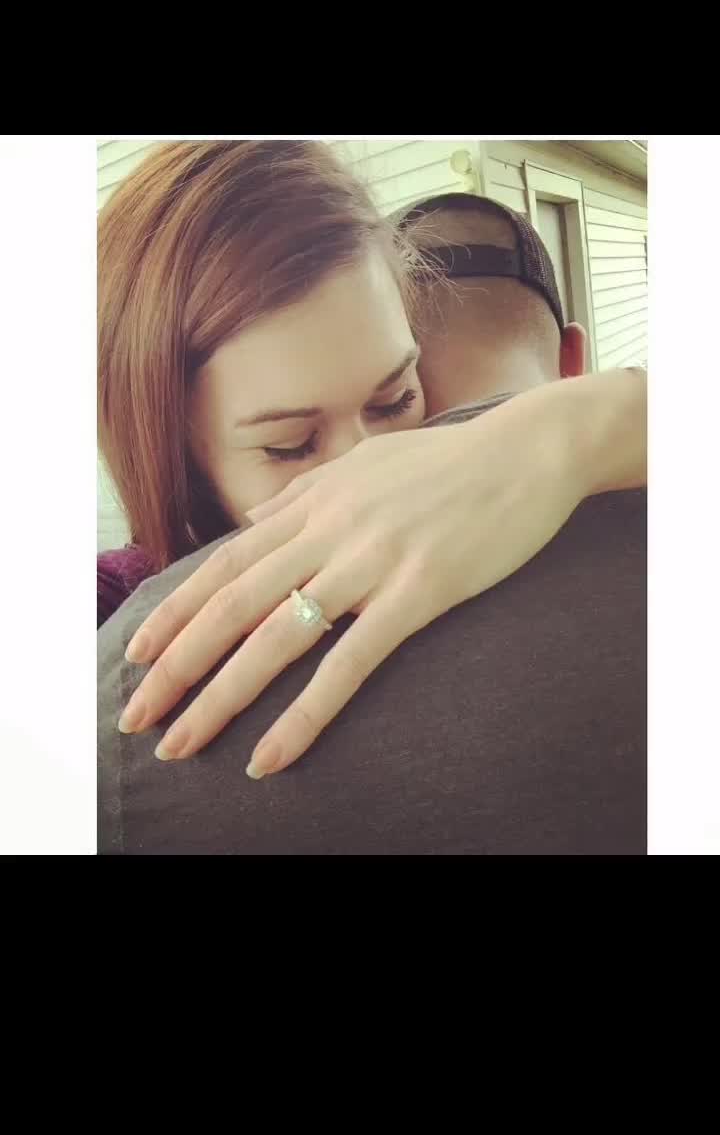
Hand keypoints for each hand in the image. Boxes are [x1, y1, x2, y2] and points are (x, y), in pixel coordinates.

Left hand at [120, 381, 587, 774]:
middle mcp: (328, 530)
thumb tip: (255, 522)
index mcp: (313, 503)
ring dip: (221, 697)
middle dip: (176, 666)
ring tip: (181, 744)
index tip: (136, 655)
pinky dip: (303, 715)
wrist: (529, 450)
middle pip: (232, 605)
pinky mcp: (417, 592)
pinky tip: (271, 755)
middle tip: (135, 718)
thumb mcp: (365, 463)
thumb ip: (305, 494)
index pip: (225, 564)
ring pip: (275, 637)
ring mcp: (370, 561)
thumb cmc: (450, 461)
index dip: (175, 612)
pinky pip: (348, 664)